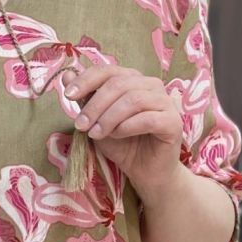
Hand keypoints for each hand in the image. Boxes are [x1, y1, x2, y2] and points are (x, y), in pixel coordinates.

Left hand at [61, 65, 183, 196]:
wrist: (143, 171)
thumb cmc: (122, 143)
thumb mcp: (96, 120)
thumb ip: (85, 98)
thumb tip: (68, 74)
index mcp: (133, 79)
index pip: (108, 71)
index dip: (86, 80)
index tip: (68, 95)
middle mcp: (151, 85)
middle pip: (119, 84)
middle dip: (95, 105)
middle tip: (81, 125)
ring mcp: (165, 102)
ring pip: (133, 99)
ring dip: (109, 118)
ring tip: (97, 134)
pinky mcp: (173, 122)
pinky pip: (148, 119)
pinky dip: (127, 127)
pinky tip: (117, 135)